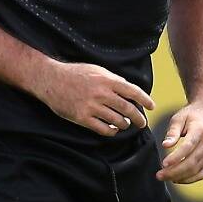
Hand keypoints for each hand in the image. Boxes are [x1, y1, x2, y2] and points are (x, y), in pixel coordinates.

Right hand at [31, 60, 152, 136]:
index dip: (145, 100)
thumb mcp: (96, 70)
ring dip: (124, 124)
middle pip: (127, 109)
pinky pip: (103, 129)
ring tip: (125, 124)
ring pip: (117, 120)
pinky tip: (113, 129)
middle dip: (138, 117)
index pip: (133, 91)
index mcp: (107, 80)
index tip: (151, 107)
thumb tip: (129, 91)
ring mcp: (91, 106)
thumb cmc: (75, 74)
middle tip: (142, 123)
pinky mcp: (82, 117)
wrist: (51, 79)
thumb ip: (113, 80)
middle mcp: (101, 93)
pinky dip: (111, 131)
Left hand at [156, 99, 202, 183]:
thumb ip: (172, 132)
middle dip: (174, 171)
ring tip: (165, 177)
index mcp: (200, 131)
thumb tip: (165, 145)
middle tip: (159, 175)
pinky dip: (190, 179)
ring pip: (197, 170)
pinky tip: (177, 179)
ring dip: (180, 177)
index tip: (163, 164)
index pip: (188, 147)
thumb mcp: (178, 118)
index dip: (175, 157)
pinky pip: (202, 173)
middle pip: (192, 162)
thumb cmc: (191, 116)